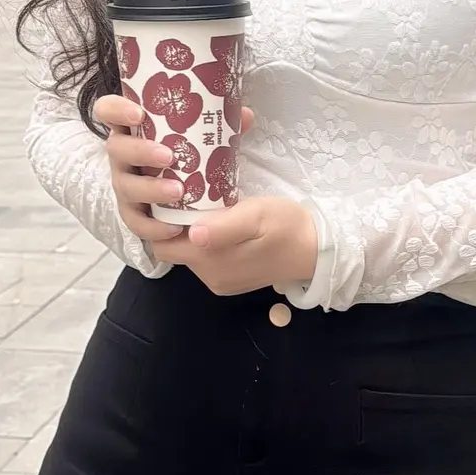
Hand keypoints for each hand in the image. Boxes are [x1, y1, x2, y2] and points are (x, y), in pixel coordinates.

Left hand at [93, 94, 316, 294]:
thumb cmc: (288, 226)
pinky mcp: (228, 280)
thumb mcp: (258, 216)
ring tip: (199, 203)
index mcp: (210, 261)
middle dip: (172, 223)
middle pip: (171, 248)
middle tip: (183, 193)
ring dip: (188, 230)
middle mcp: (209, 276)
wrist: (316, 250)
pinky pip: (204, 259)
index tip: (168, 193)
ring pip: (187, 253)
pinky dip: (204, 240)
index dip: (159, 219)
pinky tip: (216, 220)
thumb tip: (192, 233)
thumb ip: (224, 227)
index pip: (161, 243)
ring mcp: (218, 281)